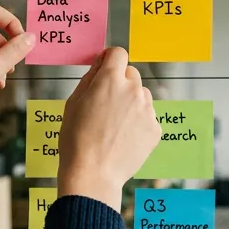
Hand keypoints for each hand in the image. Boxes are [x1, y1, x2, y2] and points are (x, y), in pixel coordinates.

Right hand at [57, 48, 160, 209]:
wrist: (93, 174)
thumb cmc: (76, 139)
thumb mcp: (73, 102)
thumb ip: (90, 77)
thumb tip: (101, 63)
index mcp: (111, 80)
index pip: (118, 53)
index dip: (110, 60)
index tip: (105, 69)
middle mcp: (133, 90)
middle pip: (131, 74)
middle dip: (120, 83)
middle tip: (106, 105)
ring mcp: (147, 110)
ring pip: (141, 96)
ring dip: (131, 103)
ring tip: (114, 125)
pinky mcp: (155, 129)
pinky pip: (148, 117)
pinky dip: (138, 123)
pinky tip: (123, 138)